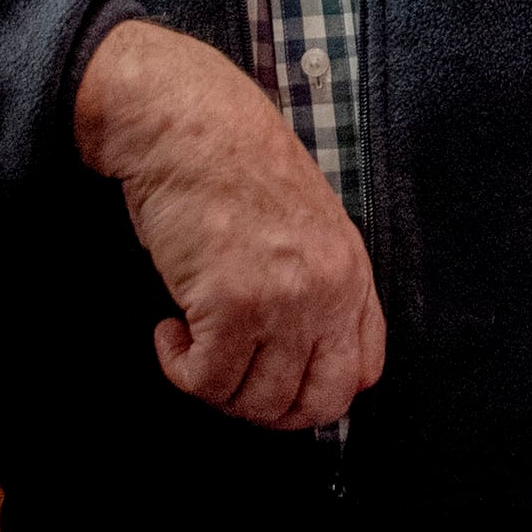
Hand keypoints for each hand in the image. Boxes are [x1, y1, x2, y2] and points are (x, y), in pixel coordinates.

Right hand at [72, 20, 385, 428]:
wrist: (186, 121)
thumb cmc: (230, 160)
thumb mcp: (302, 220)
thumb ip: (312, 279)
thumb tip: (294, 349)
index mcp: (351, 270)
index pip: (362, 372)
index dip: (314, 392)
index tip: (274, 381)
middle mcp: (328, 292)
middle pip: (316, 403)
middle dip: (267, 411)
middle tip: (228, 380)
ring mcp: (283, 302)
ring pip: (255, 401)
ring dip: (214, 386)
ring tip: (191, 344)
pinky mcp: (230, 304)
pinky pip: (206, 380)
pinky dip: (179, 367)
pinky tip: (168, 331)